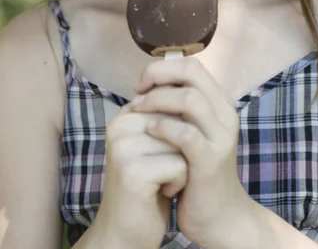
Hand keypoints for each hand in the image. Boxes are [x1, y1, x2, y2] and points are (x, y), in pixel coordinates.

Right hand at [94, 102, 186, 248]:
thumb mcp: (157, 143)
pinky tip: (160, 193)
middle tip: (159, 170)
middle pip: (179, 121)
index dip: (179, 132)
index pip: (172, 103)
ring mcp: (124, 148)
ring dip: (181, 166)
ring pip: (182, 142)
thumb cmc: (150, 185)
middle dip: (181, 148)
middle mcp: (119, 126)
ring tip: (159, 181)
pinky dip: (179, 182)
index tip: (158, 154)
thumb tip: (192, 91)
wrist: (127, 231)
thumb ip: (167, 115)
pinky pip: (180, 166)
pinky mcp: (133, 172)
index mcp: (125, 114)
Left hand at [133, 57, 251, 247]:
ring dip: (157, 100)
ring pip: (190, 99)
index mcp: (219, 103)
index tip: (141, 84)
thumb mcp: (192, 131)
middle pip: (192, 72)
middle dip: (158, 75)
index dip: (162, 68)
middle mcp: (225, 114)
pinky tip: (149, 132)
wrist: (219, 214)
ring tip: (138, 111)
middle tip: (137, 92)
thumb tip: (147, 83)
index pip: (192, 65)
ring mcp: (221, 137)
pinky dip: (163, 128)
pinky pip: (186, 134)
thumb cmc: (196, 170)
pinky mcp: (210, 160)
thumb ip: (178, 108)